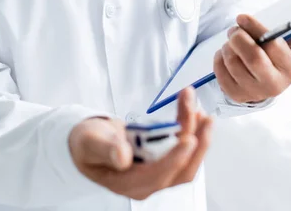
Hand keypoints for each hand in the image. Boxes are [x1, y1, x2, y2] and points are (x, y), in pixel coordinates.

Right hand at [68, 87, 213, 200]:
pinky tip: (193, 112)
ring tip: (198, 107)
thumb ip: (106, 149)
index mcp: (129, 183)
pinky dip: (190, 128)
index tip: (189, 139)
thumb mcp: (90, 142)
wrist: (90, 142)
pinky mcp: (164, 157)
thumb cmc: (88, 143)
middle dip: (196, 142)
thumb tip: (123, 157)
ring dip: (196, 132)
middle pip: (181, 169)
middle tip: (202, 116)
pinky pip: (182, 147)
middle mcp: (148, 182)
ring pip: (186, 157)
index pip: (159, 175)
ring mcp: (158, 170)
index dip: (176, 158)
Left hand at [213, 13, 290, 103]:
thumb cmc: (277, 56)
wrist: (264, 80)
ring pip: (232, 62)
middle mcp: (274, 85)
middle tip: (234, 29)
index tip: (242, 17)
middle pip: (251, 56)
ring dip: (227, 46)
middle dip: (238, 37)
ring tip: (232, 41)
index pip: (271, 45)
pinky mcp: (235, 95)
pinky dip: (219, 58)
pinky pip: (219, 72)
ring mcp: (254, 93)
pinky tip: (226, 54)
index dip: (254, 27)